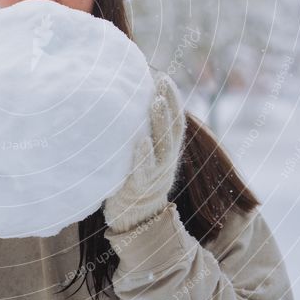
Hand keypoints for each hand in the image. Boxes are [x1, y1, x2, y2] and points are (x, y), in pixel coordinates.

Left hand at [103, 71, 185, 233]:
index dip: (173, 100)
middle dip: (169, 104)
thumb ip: (140, 134)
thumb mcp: (143, 157)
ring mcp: (154, 176)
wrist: (134, 222)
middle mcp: (165, 162)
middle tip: (162, 82)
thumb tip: (123, 104)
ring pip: (162, 147)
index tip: (163, 77)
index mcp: (167, 152)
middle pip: (172, 130)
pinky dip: (143, 156)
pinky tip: (140, 141)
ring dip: (160, 123)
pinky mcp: (138, 189)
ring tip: (155, 102)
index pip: (176, 122)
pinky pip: (143, 171)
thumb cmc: (133, 182)